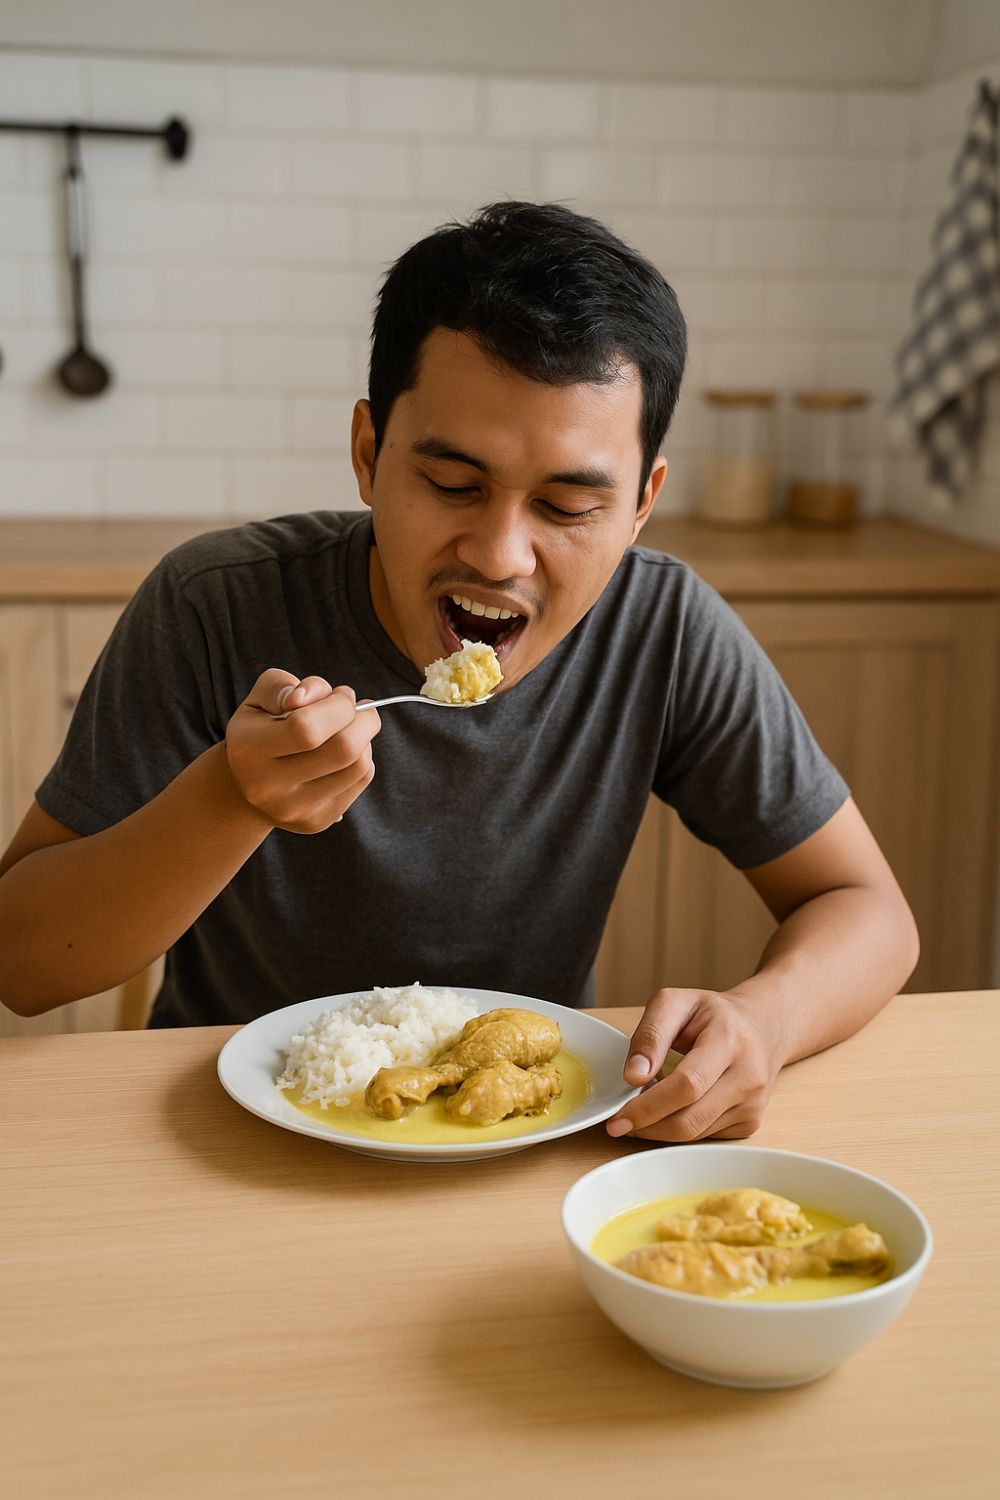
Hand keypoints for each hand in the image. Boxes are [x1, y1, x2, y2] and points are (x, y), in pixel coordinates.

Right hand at [225, 669, 379, 833]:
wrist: (249, 782)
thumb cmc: (262, 728)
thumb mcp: (262, 697)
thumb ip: (281, 685)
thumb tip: (302, 697)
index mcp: (247, 749)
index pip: (307, 729)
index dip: (337, 706)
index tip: (340, 695)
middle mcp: (267, 787)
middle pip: (343, 749)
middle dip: (363, 719)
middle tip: (357, 708)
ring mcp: (294, 810)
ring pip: (360, 766)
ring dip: (365, 738)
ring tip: (348, 728)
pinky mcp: (316, 821)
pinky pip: (361, 780)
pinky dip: (362, 758)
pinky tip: (343, 752)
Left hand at [606, 987, 782, 1142]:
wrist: (763, 1027)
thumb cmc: (713, 1014)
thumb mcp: (676, 1003)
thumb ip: (651, 1034)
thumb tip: (633, 1076)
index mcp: (729, 1040)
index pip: (687, 1085)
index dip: (648, 1106)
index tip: (617, 1117)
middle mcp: (748, 1076)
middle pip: (689, 1119)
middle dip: (647, 1125)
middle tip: (618, 1122)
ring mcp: (753, 1104)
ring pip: (695, 1134)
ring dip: (659, 1128)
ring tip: (644, 1108)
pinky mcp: (750, 1123)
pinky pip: (704, 1137)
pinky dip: (679, 1129)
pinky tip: (671, 1109)